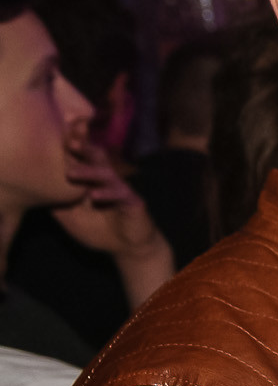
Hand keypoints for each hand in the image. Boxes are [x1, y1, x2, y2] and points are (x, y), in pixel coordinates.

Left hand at [52, 142, 164, 261]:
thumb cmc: (98, 229)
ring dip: (89, 172)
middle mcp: (106, 180)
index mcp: (90, 180)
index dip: (72, 147)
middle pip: (95, 159)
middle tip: (68, 142)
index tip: (57, 137)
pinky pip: (120, 194)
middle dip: (84, 148)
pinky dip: (107, 194)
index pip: (80, 159)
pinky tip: (94, 195)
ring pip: (106, 175)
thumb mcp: (70, 217)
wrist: (126, 247)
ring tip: (71, 173)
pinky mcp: (133, 201)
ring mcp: (120, 189)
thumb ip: (57, 203)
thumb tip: (36, 191)